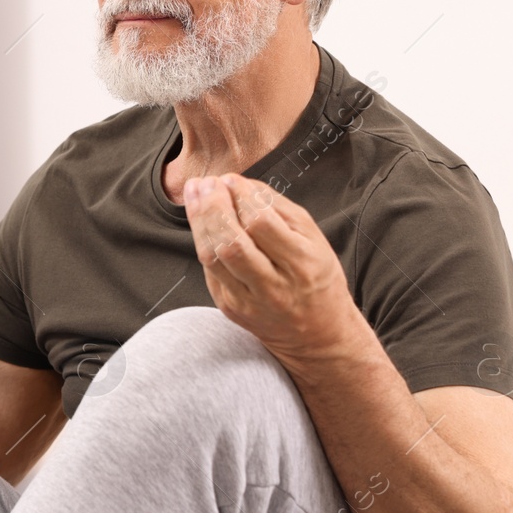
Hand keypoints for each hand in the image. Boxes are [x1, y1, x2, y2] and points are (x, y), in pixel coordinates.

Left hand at [182, 173, 371, 368]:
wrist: (317, 333)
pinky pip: (209, 269)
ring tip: (196, 194)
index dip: (240, 196)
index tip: (230, 178)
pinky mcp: (230, 307)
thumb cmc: (316, 276)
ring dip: (199, 220)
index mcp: (302, 264)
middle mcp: (274, 286)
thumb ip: (276, 207)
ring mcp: (248, 301)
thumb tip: (239, 183)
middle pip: (231, 242)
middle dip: (213, 206)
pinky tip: (201, 220)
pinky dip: (203, 240)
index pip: (262, 224)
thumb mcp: (312, 237)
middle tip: (206, 182)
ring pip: (212, 256)